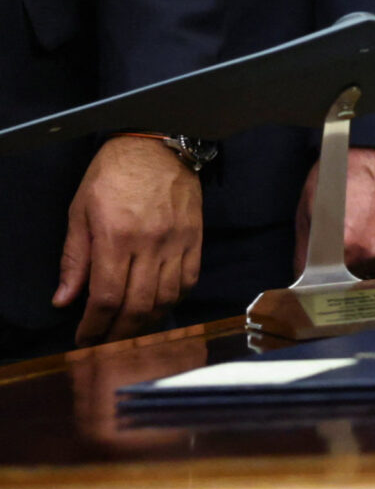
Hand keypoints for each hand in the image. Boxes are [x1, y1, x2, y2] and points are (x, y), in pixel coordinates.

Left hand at [56, 136, 200, 345]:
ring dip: (148, 322)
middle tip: (107, 344)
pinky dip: (174, 300)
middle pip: (138, 306)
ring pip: (166, 298)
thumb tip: (64, 300)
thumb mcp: (80, 211)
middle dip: (120, 333)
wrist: (158, 144)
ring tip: (131, 330)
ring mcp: (177, 241)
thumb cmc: (112, 175)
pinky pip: (189, 280)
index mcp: (116, 237)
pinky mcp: (195, 237)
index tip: (85, 339)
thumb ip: (74, 258)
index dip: (94, 326)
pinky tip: (160, 305)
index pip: (106, 297)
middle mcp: (150, 243)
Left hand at [296, 148, 374, 274]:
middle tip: (344, 236)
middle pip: (353, 275)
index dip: (320, 273)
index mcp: (345, 247)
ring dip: (369, 254)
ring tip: (366, 226)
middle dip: (345, 263)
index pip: (326, 280)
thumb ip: (304, 249)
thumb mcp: (309, 208)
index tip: (321, 265)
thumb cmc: (342, 171)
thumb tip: (303, 276)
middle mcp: (374, 251)